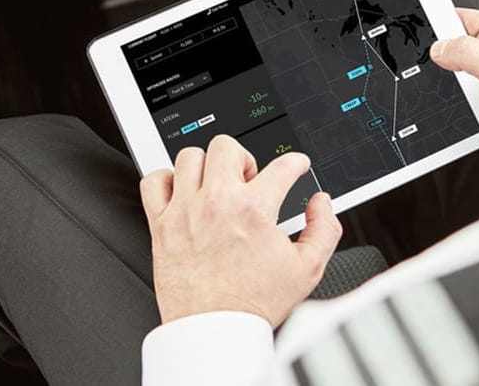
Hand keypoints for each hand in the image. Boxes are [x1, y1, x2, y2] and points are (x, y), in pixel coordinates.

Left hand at [141, 135, 343, 326]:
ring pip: (188, 157)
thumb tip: (321, 204)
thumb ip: (324, 230)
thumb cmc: (254, 304)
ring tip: (214, 184)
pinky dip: (165, 180)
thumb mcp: (308, 270)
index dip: (294, 162)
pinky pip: (154, 181)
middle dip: (243, 158)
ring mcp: (185, 211)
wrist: (215, 331)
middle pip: (226, 146)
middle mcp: (217, 203)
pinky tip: (181, 193)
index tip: (293, 166)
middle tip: (248, 179)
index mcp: (254, 210)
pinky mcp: (161, 225)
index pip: (281, 166)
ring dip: (205, 166)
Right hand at [431, 8, 478, 191]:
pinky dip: (453, 108)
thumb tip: (439, 48)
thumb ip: (467, 52)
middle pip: (453, 49)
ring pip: (454, 79)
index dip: (438, 21)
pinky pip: (459, 104)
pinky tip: (455, 112)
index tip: (416, 29)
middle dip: (439, 59)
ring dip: (447, 88)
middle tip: (428, 66)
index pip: (462, 17)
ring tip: (447, 93)